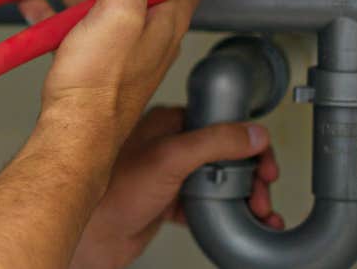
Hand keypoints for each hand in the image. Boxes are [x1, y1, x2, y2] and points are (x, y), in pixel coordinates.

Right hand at [19, 0, 208, 148]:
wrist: (72, 131)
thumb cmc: (98, 86)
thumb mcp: (120, 13)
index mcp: (166, 21)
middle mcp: (148, 36)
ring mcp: (119, 50)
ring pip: (98, 4)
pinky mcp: (92, 64)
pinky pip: (74, 27)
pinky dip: (53, 10)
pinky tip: (33, 3)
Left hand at [68, 106, 282, 268]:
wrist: (91, 234)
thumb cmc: (112, 191)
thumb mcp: (169, 158)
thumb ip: (213, 143)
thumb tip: (252, 133)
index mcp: (166, 123)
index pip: (220, 122)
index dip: (248, 143)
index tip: (265, 163)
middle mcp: (168, 145)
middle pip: (225, 154)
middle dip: (251, 176)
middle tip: (262, 195)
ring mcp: (169, 174)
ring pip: (219, 180)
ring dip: (244, 196)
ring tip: (260, 212)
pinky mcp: (168, 201)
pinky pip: (208, 204)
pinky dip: (230, 213)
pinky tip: (244, 222)